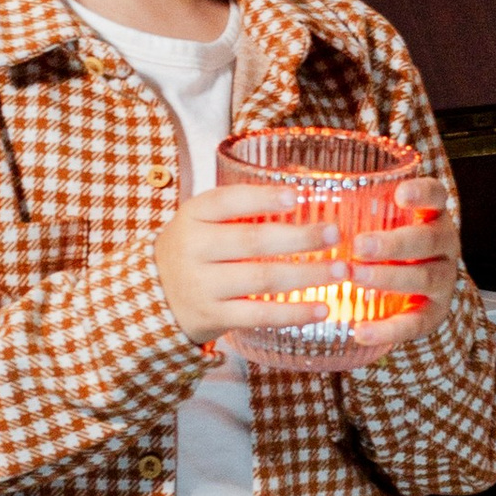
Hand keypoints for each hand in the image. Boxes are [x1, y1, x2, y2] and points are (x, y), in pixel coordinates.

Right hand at [154, 184, 354, 346]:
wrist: (153, 297)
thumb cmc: (196, 250)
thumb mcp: (205, 221)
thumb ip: (245, 203)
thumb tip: (302, 178)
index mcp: (193, 216)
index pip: (227, 201)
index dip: (263, 198)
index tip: (298, 197)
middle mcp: (194, 248)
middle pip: (253, 241)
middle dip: (299, 238)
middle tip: (334, 234)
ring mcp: (201, 285)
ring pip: (262, 278)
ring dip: (306, 274)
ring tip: (341, 271)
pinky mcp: (212, 317)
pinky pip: (259, 314)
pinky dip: (293, 313)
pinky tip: (322, 308)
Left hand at [344, 177, 459, 356]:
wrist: (409, 291)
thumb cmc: (379, 244)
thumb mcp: (371, 219)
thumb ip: (344, 202)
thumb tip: (294, 180)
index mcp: (430, 214)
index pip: (435, 196)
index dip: (422, 194)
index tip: (399, 195)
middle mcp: (443, 244)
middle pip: (428, 239)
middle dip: (393, 243)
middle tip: (359, 245)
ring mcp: (442, 280)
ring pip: (424, 278)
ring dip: (389, 277)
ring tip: (355, 277)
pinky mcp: (433, 314)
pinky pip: (414, 323)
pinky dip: (388, 329)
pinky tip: (360, 331)